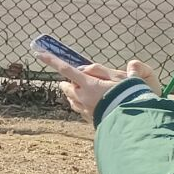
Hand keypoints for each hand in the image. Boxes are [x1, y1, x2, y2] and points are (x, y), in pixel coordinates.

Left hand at [36, 51, 155, 117]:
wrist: (135, 119)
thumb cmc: (130, 94)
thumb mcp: (118, 76)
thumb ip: (99, 70)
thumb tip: (83, 69)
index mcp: (88, 85)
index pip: (66, 69)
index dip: (52, 61)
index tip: (38, 53)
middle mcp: (82, 97)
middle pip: (66, 86)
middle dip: (69, 81)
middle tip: (81, 79)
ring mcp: (84, 109)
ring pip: (71, 99)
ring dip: (75, 93)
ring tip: (90, 91)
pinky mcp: (89, 119)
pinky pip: (79, 108)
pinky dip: (82, 103)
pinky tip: (95, 103)